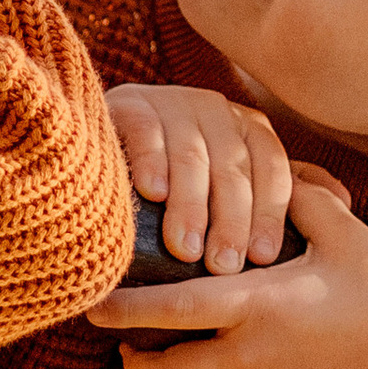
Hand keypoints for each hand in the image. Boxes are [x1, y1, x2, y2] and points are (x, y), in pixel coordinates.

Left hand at [86, 170, 367, 368]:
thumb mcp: (346, 236)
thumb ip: (301, 198)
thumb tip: (272, 170)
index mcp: (254, 308)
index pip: (167, 311)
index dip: (122, 309)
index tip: (93, 302)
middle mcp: (246, 358)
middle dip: (133, 360)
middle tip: (122, 342)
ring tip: (172, 350)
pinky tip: (227, 364)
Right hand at [107, 78, 294, 271]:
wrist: (96, 136)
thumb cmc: (168, 178)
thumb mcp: (211, 185)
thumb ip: (237, 210)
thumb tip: (258, 265)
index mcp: (247, 130)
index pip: (271, 170)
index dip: (269, 214)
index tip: (261, 257)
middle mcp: (216, 112)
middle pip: (233, 168)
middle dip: (230, 221)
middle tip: (222, 265)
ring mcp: (174, 103)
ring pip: (192, 157)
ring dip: (190, 206)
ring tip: (185, 249)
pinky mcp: (130, 104)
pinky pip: (146, 133)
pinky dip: (151, 163)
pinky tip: (153, 194)